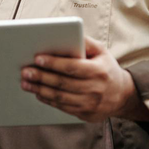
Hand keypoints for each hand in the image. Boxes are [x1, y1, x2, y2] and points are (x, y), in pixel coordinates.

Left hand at [20, 35, 148, 123]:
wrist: (122, 95)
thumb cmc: (107, 69)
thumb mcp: (102, 52)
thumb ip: (86, 42)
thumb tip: (66, 34)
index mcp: (99, 71)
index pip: (72, 67)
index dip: (54, 63)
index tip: (37, 58)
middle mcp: (95, 89)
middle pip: (63, 83)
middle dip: (41, 77)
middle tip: (26, 71)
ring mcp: (90, 104)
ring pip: (60, 97)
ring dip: (40, 90)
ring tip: (26, 83)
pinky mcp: (85, 114)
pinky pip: (62, 107)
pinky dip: (48, 100)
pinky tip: (38, 92)